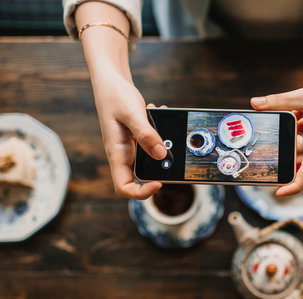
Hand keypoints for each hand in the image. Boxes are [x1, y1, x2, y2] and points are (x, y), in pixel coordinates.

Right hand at [92, 70, 165, 198]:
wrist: (110, 82)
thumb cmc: (115, 96)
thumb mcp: (132, 113)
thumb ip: (146, 134)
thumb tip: (161, 155)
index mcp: (117, 153)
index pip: (123, 187)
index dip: (141, 192)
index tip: (158, 183)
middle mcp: (123, 154)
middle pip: (141, 177)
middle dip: (160, 167)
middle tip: (171, 150)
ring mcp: (131, 148)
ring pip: (150, 160)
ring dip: (162, 147)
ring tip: (164, 124)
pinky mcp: (138, 139)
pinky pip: (152, 144)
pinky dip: (160, 135)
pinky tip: (160, 115)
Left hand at [251, 67, 302, 195]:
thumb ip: (278, 101)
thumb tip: (255, 103)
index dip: (293, 185)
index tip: (279, 192)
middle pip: (296, 151)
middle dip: (284, 140)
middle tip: (272, 126)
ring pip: (298, 140)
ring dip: (292, 128)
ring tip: (296, 109)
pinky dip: (298, 124)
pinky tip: (300, 110)